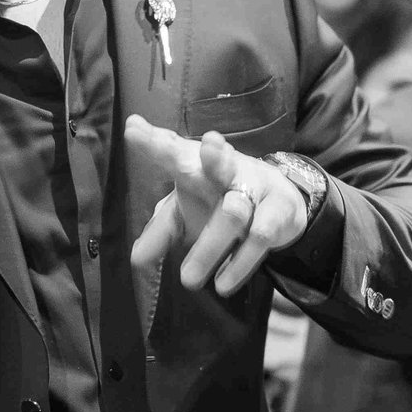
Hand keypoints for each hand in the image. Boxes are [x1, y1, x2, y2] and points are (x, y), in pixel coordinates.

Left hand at [125, 114, 306, 296]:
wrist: (280, 203)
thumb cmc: (218, 201)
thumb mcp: (186, 214)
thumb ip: (161, 232)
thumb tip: (136, 260)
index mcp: (195, 162)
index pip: (172, 148)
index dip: (153, 141)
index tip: (131, 128)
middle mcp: (227, 168)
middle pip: (217, 161)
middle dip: (213, 156)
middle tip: (208, 147)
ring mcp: (255, 187)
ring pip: (233, 213)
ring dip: (210, 246)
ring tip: (186, 279)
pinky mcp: (278, 211)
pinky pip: (259, 237)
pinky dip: (240, 262)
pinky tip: (222, 283)